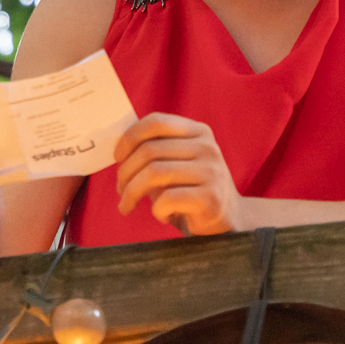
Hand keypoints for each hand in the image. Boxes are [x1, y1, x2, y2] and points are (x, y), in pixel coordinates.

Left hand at [114, 113, 244, 235]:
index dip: (129, 138)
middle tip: (120, 190)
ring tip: (127, 205)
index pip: (156, 122)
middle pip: (150, 150)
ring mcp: (212, 172)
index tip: (117, 157)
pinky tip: (162, 215)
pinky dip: (156, 210)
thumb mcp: (176, 164)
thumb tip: (118, 150)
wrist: (227, 221)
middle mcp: (207, 147)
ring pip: (154, 174)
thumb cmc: (191, 191)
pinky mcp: (211, 198)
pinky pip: (167, 199)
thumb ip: (155, 151)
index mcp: (198, 132)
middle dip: (125, 172)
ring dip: (132, 192)